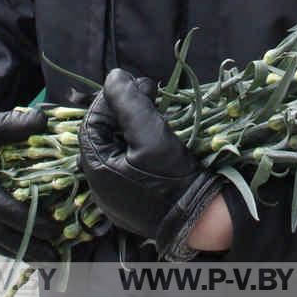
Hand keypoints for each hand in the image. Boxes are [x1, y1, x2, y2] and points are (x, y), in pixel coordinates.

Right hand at [0, 101, 60, 260]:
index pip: (2, 209)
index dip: (29, 221)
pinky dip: (1, 244)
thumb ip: (14, 124)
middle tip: (57, 257)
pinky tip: (20, 250)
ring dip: (17, 251)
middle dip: (28, 246)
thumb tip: (44, 121)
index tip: (54, 229)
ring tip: (45, 261)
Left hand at [79, 69, 225, 259]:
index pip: (94, 121)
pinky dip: (142, 145)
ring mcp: (118, 195)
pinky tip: (159, 136)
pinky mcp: (136, 199)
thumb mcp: (151, 134)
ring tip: (158, 110)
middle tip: (150, 93)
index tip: (136, 85)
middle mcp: (101, 184)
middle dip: (125, 109)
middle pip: (106, 134)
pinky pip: (131, 164)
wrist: (202, 220)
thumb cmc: (173, 178)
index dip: (112, 98)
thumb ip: (128, 103)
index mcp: (96, 169)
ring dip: (135, 125)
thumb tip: (114, 76)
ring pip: (120, 148)